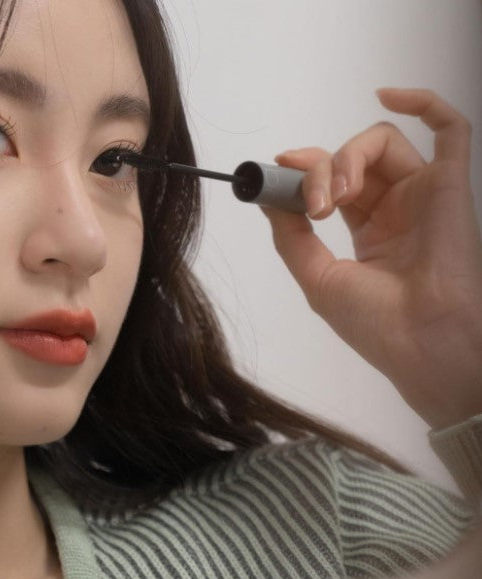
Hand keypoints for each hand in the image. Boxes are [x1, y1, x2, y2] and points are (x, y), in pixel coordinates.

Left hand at [264, 88, 481, 429]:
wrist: (420, 343)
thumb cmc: (373, 323)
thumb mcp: (317, 277)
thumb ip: (291, 235)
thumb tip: (267, 196)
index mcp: (368, 231)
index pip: (330, 183)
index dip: (303, 172)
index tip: (275, 171)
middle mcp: (396, 209)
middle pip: (350, 161)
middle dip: (319, 169)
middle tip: (311, 203)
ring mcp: (423, 195)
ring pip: (381, 144)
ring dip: (348, 157)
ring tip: (336, 197)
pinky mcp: (451, 185)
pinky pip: (450, 130)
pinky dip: (423, 103)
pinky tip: (388, 95)